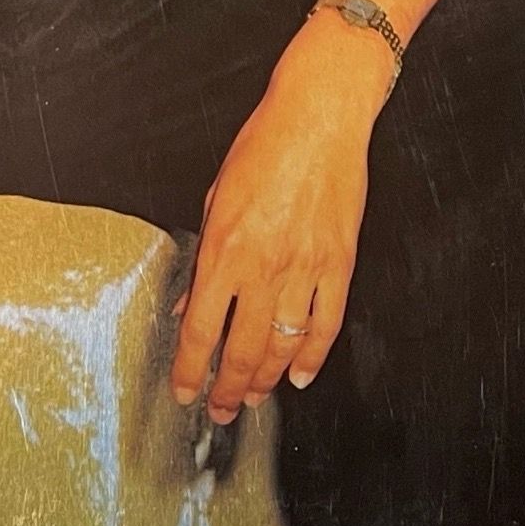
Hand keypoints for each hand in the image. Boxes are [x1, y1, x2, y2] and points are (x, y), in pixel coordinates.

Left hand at [167, 18, 386, 424]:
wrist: (318, 116)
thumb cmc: (264, 146)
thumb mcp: (216, 199)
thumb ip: (204, 260)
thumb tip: (191, 306)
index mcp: (224, 249)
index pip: (199, 330)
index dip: (190, 370)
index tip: (184, 390)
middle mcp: (263, 266)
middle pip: (241, 350)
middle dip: (227, 390)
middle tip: (220, 409)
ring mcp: (305, 269)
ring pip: (282, 347)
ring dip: (265, 380)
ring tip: (254, 396)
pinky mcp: (339, 264)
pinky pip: (325, 325)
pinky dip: (311, 356)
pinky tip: (299, 374)